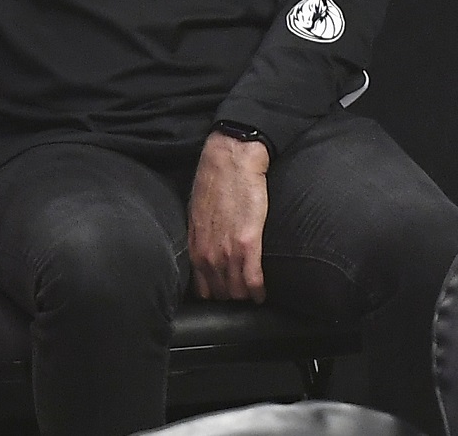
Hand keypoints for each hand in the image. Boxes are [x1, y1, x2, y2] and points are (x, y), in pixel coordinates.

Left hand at [188, 131, 269, 301]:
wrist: (231, 160)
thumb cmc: (215, 180)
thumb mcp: (197, 211)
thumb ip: (201, 235)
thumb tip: (207, 247)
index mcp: (195, 246)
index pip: (202, 288)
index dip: (215, 293)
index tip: (225, 293)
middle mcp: (208, 254)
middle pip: (220, 293)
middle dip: (232, 297)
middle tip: (243, 295)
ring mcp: (227, 251)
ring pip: (237, 291)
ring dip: (246, 296)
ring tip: (254, 296)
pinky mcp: (248, 244)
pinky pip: (253, 280)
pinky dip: (259, 291)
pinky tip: (263, 293)